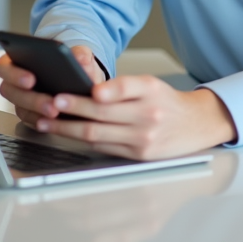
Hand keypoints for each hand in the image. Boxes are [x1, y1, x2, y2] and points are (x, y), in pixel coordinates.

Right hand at [0, 44, 106, 129]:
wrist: (79, 79)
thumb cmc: (72, 63)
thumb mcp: (79, 55)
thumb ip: (80, 53)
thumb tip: (80, 57)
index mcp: (17, 60)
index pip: (3, 66)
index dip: (14, 74)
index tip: (31, 79)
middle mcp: (14, 81)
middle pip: (9, 91)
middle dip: (30, 98)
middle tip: (50, 103)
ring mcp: (20, 98)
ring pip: (20, 107)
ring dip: (37, 111)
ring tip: (56, 112)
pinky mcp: (28, 113)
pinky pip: (30, 120)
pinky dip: (42, 120)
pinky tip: (56, 121)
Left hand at [36, 76, 236, 160]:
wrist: (195, 125)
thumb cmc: (167, 103)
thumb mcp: (152, 85)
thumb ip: (124, 86)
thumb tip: (93, 92)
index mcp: (150, 92)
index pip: (125, 87)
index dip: (102, 91)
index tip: (77, 92)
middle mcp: (148, 116)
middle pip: (102, 114)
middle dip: (72, 109)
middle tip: (51, 103)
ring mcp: (143, 139)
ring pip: (96, 135)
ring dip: (68, 129)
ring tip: (48, 122)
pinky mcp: (138, 156)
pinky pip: (103, 147)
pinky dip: (82, 141)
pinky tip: (68, 134)